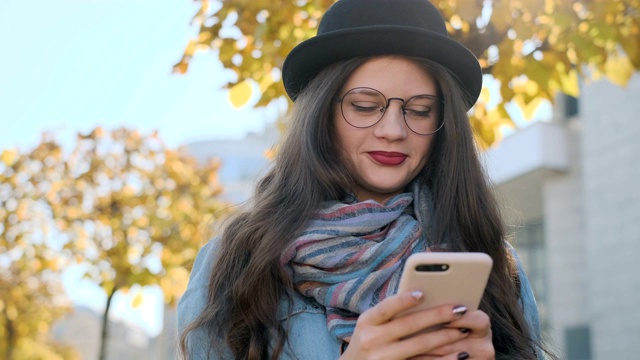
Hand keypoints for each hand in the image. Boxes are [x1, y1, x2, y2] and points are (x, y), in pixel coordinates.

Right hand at [340, 291, 481, 359]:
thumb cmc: (369, 339)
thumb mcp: (371, 324)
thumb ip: (391, 312)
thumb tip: (425, 296)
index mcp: (367, 321)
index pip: (386, 307)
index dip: (403, 300)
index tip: (422, 293)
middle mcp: (372, 339)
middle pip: (408, 325)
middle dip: (437, 316)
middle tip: (460, 308)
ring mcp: (382, 358)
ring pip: (419, 346)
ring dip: (444, 337)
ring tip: (464, 329)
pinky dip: (443, 359)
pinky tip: (459, 354)